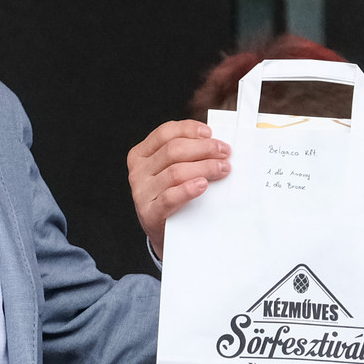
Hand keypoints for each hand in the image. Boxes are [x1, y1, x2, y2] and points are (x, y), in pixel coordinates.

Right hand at [127, 120, 229, 259]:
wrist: (165, 234)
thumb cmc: (173, 195)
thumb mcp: (171, 170)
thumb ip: (186, 155)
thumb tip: (215, 143)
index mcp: (141, 154)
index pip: (165, 133)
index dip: (189, 130)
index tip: (210, 133)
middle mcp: (138, 171)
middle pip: (173, 151)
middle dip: (203, 148)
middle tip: (225, 152)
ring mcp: (142, 192)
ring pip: (175, 172)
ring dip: (204, 167)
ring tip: (223, 169)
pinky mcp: (150, 213)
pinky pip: (170, 197)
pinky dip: (189, 189)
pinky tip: (203, 185)